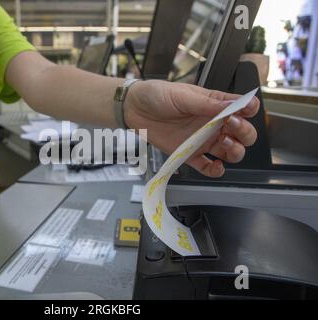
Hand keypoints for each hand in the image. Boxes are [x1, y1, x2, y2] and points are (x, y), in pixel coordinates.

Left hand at [125, 80, 259, 176]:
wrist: (134, 109)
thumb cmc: (157, 95)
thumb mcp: (183, 95)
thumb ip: (208, 103)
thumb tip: (233, 105)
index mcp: (215, 105)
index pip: (243, 108)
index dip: (248, 111)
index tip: (244, 111)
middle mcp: (213, 124)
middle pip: (243, 134)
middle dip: (244, 132)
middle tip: (231, 126)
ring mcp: (203, 140)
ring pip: (231, 152)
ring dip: (235, 151)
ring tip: (223, 143)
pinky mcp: (189, 154)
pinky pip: (207, 167)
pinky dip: (216, 170)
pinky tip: (217, 166)